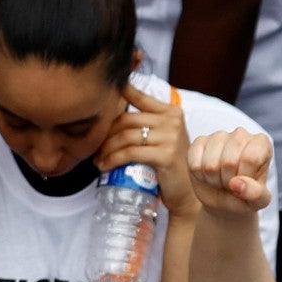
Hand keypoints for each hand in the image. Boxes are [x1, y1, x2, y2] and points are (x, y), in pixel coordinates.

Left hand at [98, 81, 194, 216]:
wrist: (186, 192)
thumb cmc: (170, 167)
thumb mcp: (163, 140)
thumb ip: (148, 126)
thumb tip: (115, 119)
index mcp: (171, 112)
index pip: (142, 98)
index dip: (124, 91)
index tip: (110, 89)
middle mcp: (172, 121)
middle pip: (127, 120)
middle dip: (106, 134)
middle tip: (95, 148)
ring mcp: (170, 137)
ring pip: (126, 137)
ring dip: (106, 149)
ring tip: (98, 160)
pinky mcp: (165, 155)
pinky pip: (130, 153)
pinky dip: (113, 160)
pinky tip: (104, 166)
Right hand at [187, 128, 275, 216]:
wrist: (225, 199)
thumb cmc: (245, 196)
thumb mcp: (258, 201)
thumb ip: (256, 194)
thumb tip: (237, 183)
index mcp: (261, 143)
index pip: (250, 159)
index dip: (244, 178)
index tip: (244, 183)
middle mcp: (241, 134)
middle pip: (228, 162)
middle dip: (227, 181)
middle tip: (230, 183)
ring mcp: (219, 136)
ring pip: (210, 164)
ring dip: (213, 180)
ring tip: (220, 179)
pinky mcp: (199, 142)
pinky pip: (194, 164)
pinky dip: (199, 176)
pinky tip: (207, 174)